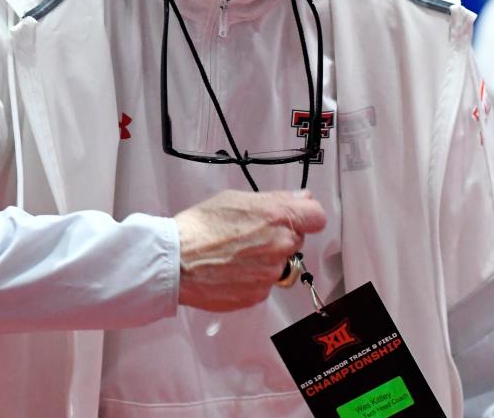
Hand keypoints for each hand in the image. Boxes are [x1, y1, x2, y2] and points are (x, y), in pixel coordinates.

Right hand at [174, 188, 325, 311]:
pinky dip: (251, 277)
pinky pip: (264, 283)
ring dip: (265, 258)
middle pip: (296, 240)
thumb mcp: (235, 198)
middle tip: (250, 233)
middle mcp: (280, 247)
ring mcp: (270, 274)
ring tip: (234, 253)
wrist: (176, 262)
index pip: (317, 217)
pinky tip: (230, 268)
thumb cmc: (200, 227)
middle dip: (280, 236)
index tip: (297, 216)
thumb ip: (275, 199)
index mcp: (277, 218)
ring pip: (279, 264)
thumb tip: (301, 198)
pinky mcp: (258, 295)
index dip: (305, 215)